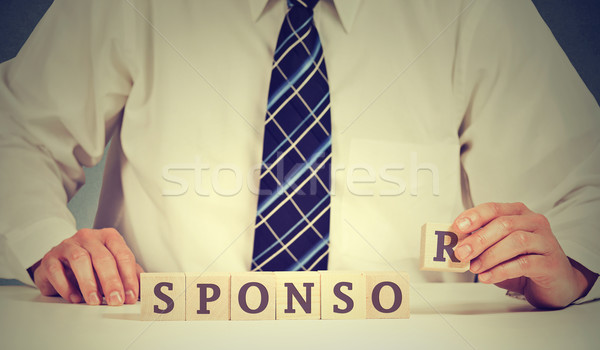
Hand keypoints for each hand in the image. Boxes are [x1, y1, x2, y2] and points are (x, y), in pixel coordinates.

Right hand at [29, 228, 142, 305]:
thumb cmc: (91, 265)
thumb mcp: (113, 267)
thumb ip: (130, 275)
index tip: (131, 295)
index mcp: (108, 237)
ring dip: (89, 283)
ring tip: (95, 301)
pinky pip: (56, 270)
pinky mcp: (50, 257)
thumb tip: (146, 288)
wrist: (60, 264)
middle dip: (111, 281)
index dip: (128, 277)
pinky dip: (66, 286)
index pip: (123, 254)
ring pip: (80, 260)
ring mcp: (68, 245)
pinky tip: (75, 298)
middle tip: (115, 300)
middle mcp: (89, 237)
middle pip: (103, 257)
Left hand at [452, 202, 592, 308]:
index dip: (474, 216)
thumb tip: (457, 245)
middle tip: (461, 253)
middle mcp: (534, 223)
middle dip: (478, 239)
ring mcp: (545, 242)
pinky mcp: (551, 263)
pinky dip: (502, 270)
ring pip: (516, 241)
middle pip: (504, 224)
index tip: (458, 227)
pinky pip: (525, 263)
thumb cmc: (525, 261)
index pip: (494, 209)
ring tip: (475, 268)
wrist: (554, 282)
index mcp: (518, 213)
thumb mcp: (499, 248)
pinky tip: (488, 276)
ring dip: (490, 255)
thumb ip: (481, 243)